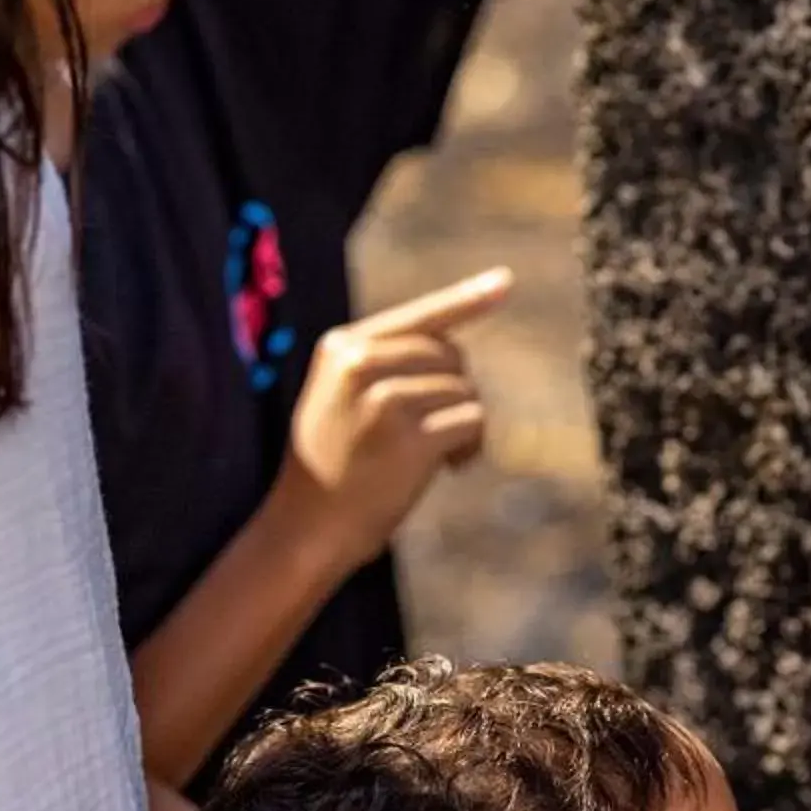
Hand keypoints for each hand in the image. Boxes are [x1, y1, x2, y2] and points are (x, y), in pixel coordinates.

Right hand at [274, 269, 512, 581]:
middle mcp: (361, 363)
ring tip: (435, 457)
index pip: (418, 317)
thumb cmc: (332, 465)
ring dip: (464, 424)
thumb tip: (457, 348)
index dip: (466, 300)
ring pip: (466, 389)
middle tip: (434, 432)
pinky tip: (450, 468)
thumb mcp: (341, 397)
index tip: (504, 282)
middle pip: (451, 355)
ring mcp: (385, 398)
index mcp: (342, 346)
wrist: (306, 528)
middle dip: (455, 391)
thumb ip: (385, 364)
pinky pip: (472, 421)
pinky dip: (471, 446)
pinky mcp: (409, 435)